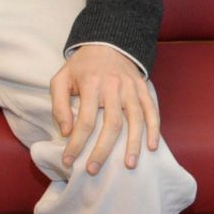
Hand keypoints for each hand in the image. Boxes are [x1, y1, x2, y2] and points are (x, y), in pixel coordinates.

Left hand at [48, 45, 159, 174]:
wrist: (106, 43)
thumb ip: (59, 105)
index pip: (84, 120)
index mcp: (91, 84)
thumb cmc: (81, 67)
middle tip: (94, 170)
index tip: (68, 161)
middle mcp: (113, 86)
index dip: (76, 143)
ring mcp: (131, 87)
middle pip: (111, 124)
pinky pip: (152, 110)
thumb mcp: (61, 79)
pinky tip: (152, 147)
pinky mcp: (143, 88)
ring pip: (135, 119)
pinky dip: (154, 129)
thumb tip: (66, 131)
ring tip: (128, 165)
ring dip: (133, 144)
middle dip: (102, 150)